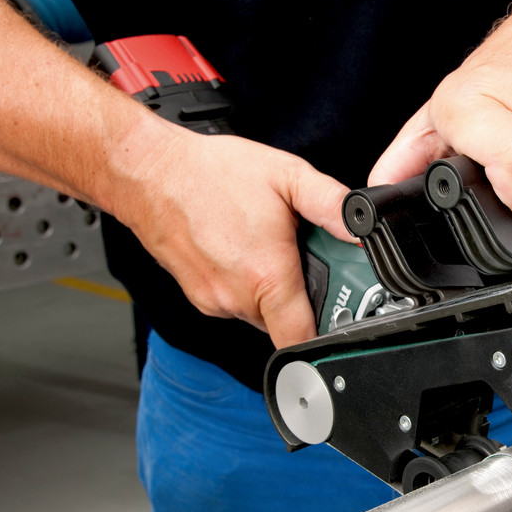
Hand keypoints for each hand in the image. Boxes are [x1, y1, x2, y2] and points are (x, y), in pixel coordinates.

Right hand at [117, 121, 351, 347]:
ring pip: (260, 312)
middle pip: (286, 322)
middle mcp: (236, 298)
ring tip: (270, 245)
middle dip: (304, 296)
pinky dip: (248, 282)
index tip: (340, 321)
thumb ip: (333, 205)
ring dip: (274, 288)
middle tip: (306, 257)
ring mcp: (213, 300)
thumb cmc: (210, 173)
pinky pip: (236, 300)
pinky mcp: (198, 295)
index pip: (302, 340)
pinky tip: (244, 246)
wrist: (147, 171)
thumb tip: (364, 228)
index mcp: (266, 277)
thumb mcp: (287, 176)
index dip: (327, 338)